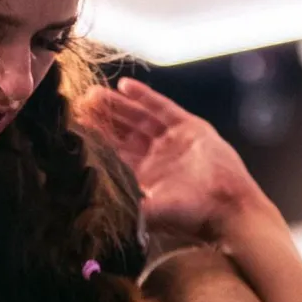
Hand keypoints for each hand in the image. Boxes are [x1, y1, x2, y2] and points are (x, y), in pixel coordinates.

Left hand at [84, 77, 268, 242]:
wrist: (228, 207)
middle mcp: (156, 157)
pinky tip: (125, 86)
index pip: (113, 153)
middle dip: (102, 118)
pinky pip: (163, 108)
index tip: (73, 127)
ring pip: (138, 117)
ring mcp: (173, 141)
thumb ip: (125, 208)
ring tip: (94, 94)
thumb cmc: (191, 216)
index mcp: (144, 177)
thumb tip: (92, 212)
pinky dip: (144, 97)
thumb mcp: (150, 213)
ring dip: (117, 105)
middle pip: (123, 132)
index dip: (94, 140)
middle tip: (78, 104)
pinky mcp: (190, 128)